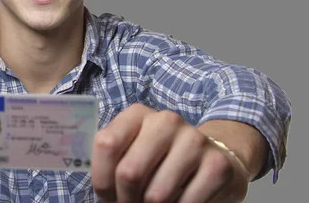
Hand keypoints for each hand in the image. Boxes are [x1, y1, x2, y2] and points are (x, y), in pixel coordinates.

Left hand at [91, 104, 249, 202]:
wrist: (215, 157)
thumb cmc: (162, 158)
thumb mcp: (134, 149)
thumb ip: (111, 158)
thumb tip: (91, 182)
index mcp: (137, 115)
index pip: (106, 144)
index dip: (101, 179)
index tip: (107, 195)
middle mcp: (166, 121)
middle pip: (129, 173)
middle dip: (125, 200)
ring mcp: (194, 141)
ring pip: (156, 194)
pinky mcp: (217, 165)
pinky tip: (179, 202)